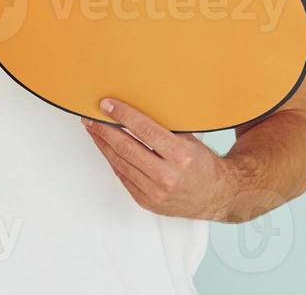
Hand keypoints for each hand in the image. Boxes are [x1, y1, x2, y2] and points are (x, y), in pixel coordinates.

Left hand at [82, 98, 236, 219]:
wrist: (214, 196)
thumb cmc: (202, 164)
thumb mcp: (191, 140)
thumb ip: (167, 127)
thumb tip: (139, 105)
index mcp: (181, 155)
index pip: (145, 130)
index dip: (123, 115)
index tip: (107, 104)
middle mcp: (167, 176)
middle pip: (127, 148)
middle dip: (104, 130)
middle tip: (90, 116)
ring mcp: (155, 192)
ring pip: (120, 163)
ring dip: (103, 144)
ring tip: (93, 129)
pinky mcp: (147, 202)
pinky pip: (123, 177)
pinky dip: (112, 161)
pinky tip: (105, 148)